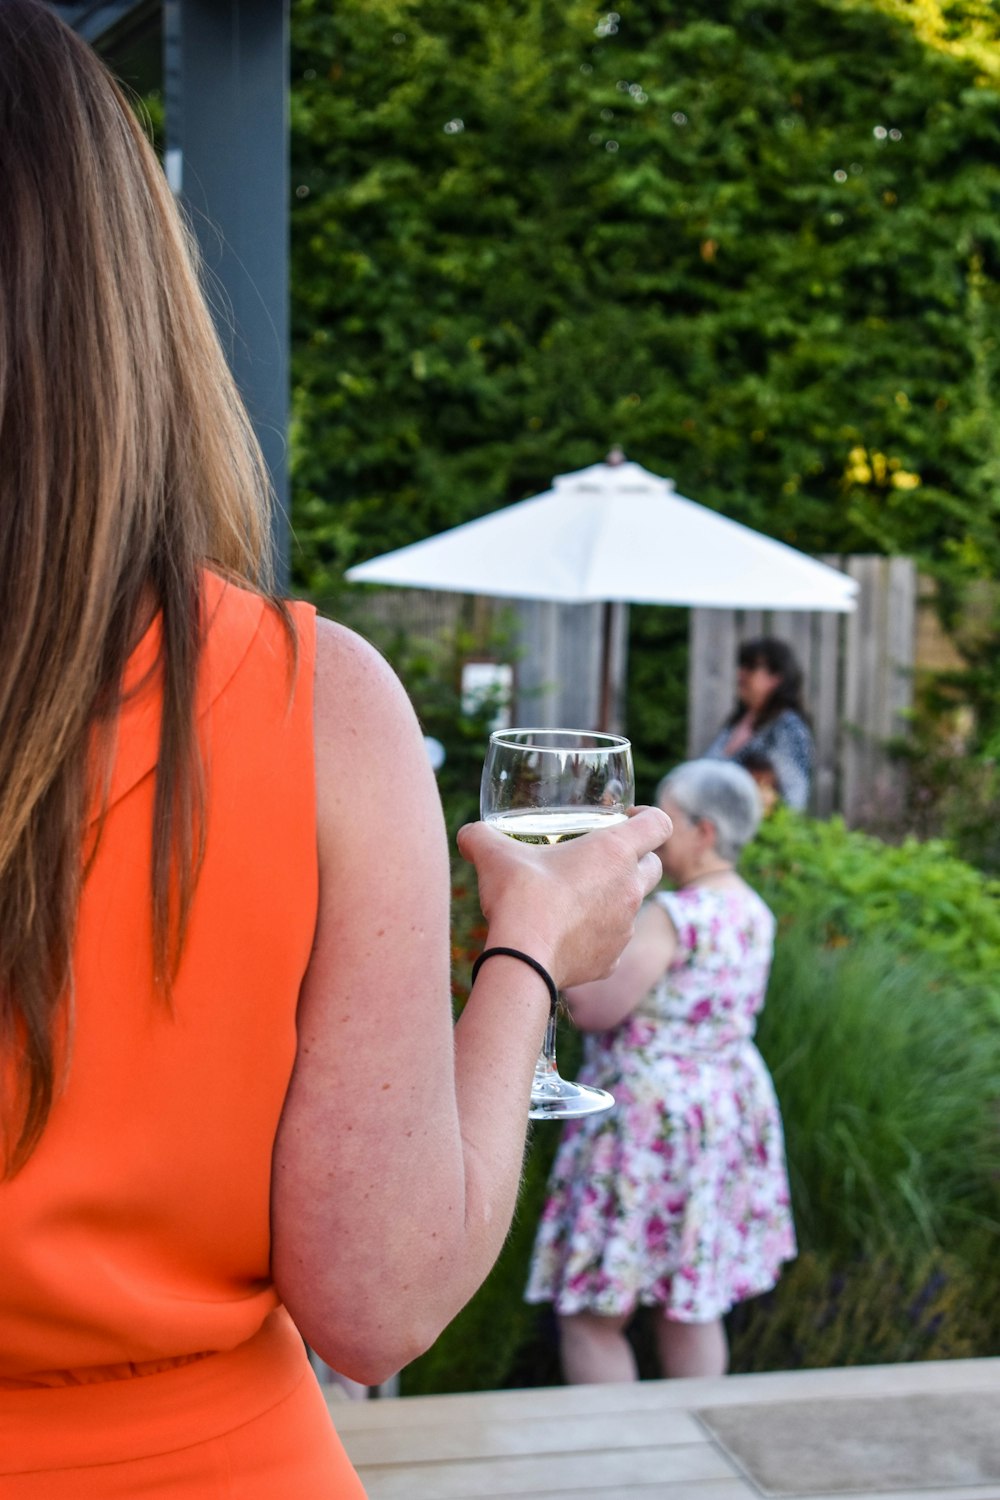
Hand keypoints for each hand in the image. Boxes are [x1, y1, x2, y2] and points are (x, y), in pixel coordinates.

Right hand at [457, 805, 671, 990]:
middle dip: (638, 859)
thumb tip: (468, 835)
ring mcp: (625, 927)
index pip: (659, 824)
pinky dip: (598, 935)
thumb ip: (481, 837)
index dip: (649, 817)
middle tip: (603, 859)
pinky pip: (614, 941)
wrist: (523, 958)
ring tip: (579, 898)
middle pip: (655, 866)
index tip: (628, 818)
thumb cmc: (519, 895)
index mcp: (614, 851)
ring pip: (633, 905)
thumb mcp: (494, 854)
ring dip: (614, 898)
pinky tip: (569, 933)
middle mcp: (629, 888)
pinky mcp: (612, 959)